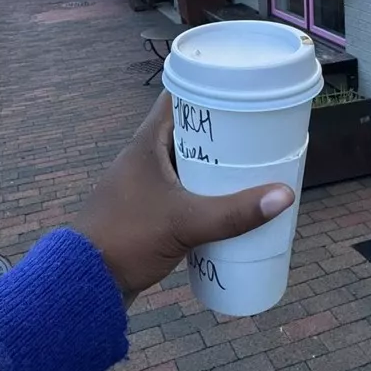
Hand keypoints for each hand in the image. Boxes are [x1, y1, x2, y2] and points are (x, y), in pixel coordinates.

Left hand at [77, 91, 294, 305]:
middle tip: (261, 129)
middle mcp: (144, 157)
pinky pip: (184, 186)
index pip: (178, 98)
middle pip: (190, 129)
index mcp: (146, 144)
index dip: (209, 87)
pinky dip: (206, 186)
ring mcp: (145, 183)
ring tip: (254, 162)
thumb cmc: (127, 239)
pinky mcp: (148, 208)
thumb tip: (285, 196)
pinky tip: (230, 198)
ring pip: (188, 160)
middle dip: (224, 129)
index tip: (244, 88)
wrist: (84, 283)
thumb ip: (234, 212)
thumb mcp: (185, 223)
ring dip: (216, 160)